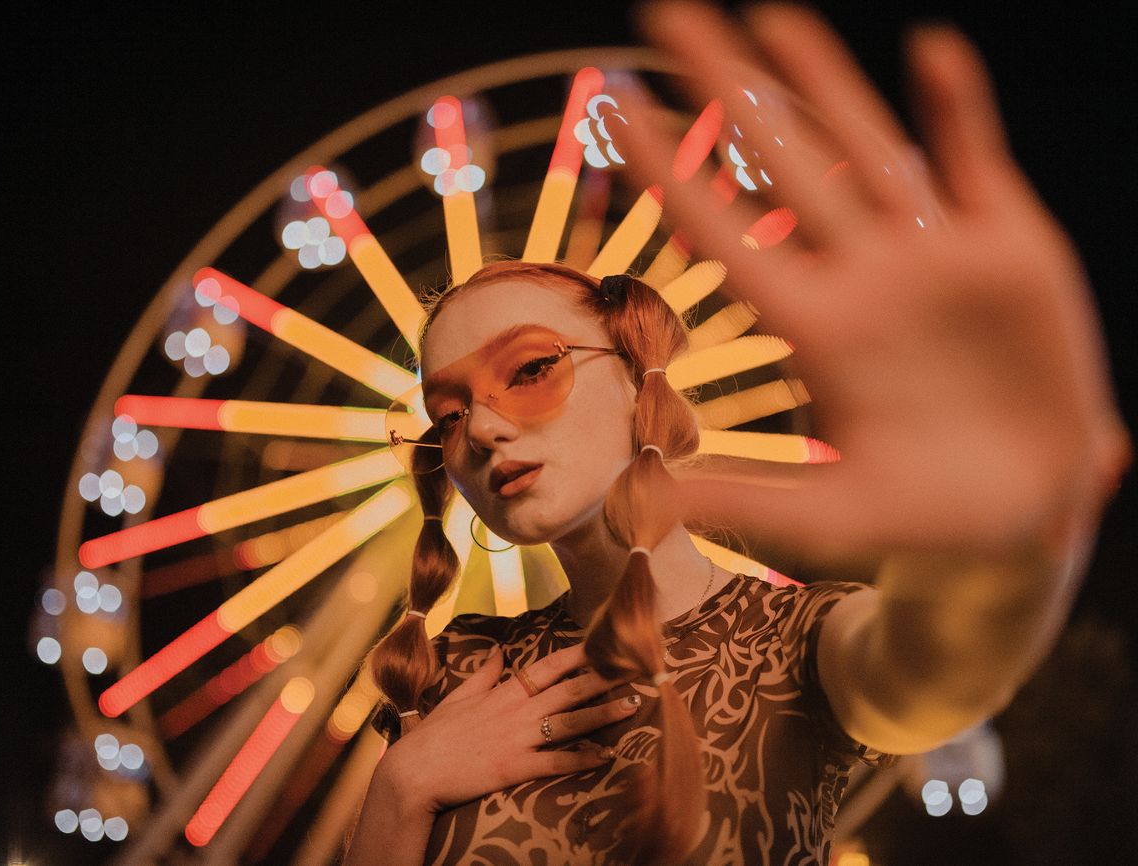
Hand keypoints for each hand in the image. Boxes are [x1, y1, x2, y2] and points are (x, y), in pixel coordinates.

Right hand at [380, 642, 637, 814]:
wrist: (413, 772)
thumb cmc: (434, 736)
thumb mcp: (458, 697)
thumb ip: (484, 674)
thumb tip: (499, 650)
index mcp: (504, 692)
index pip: (548, 666)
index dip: (578, 654)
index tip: (603, 643)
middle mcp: (516, 711)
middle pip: (568, 689)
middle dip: (603, 678)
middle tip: (634, 668)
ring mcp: (518, 739)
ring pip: (570, 721)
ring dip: (603, 713)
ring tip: (632, 705)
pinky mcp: (516, 767)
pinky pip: (557, 761)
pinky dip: (583, 758)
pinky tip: (607, 755)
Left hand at [619, 2, 1129, 560]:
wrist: (1020, 517)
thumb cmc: (918, 524)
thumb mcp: (833, 519)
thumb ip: (748, 503)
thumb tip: (642, 503)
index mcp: (813, 330)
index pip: (724, 235)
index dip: (669, 173)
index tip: (613, 110)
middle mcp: (861, 277)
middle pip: (781, 164)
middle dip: (726, 88)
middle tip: (665, 14)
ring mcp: (931, 257)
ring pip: (868, 148)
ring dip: (822, 81)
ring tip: (769, 17)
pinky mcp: (1009, 249)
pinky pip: (977, 164)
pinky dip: (960, 110)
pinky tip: (930, 49)